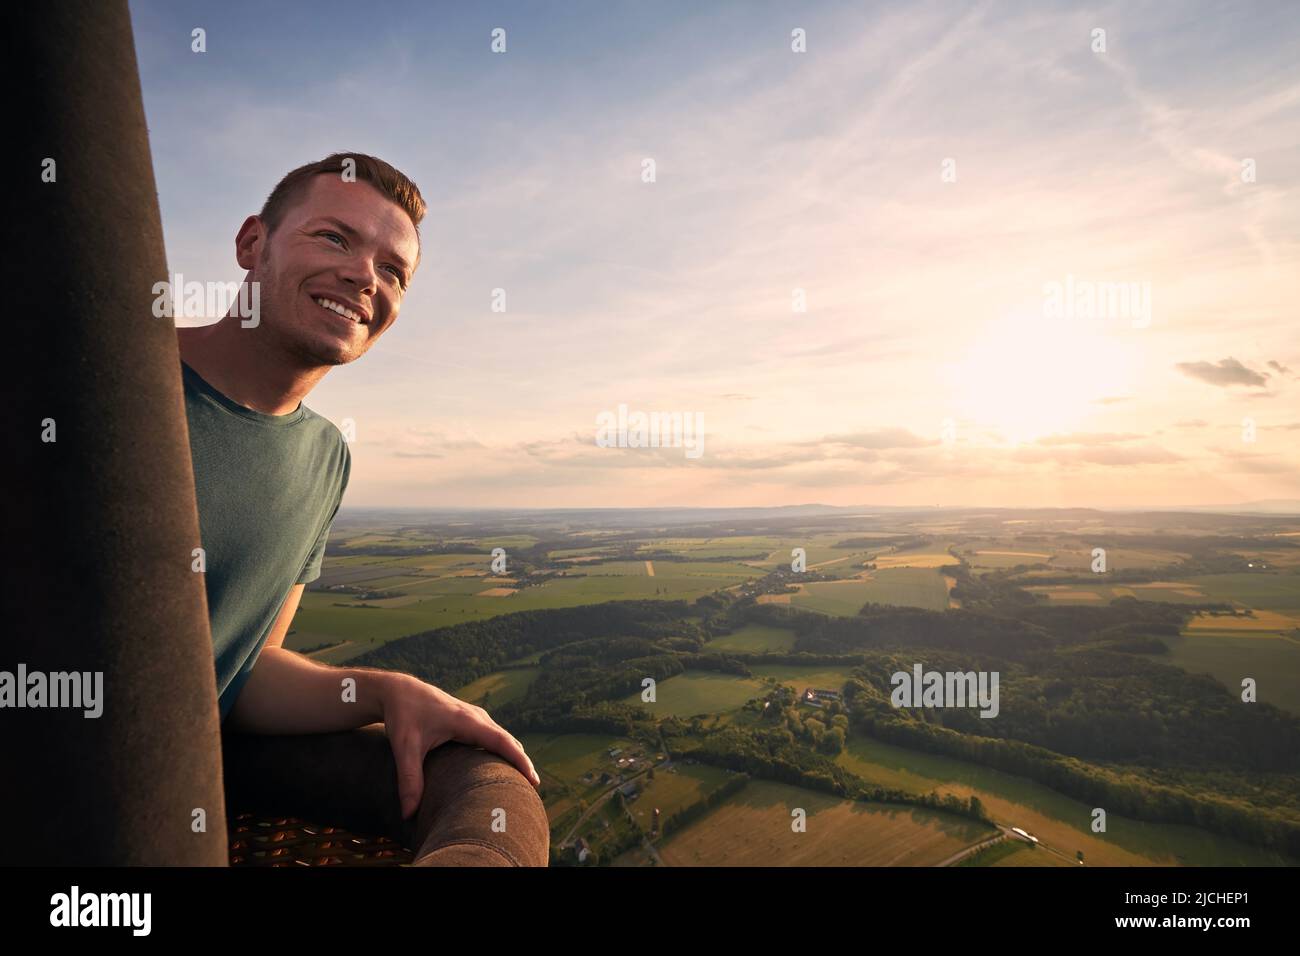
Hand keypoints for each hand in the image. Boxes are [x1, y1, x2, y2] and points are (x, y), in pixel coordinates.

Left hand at [378, 673, 540, 819]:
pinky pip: (494, 735)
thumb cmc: (403, 715)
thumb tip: (407, 815)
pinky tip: (502, 766)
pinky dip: (504, 750)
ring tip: (522, 781)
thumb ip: (408, 780)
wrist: (399, 691)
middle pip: (508, 740)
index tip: (533, 780)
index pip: (502, 742)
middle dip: (522, 763)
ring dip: (514, 756)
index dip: (519, 761)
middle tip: (532, 790)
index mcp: (466, 721)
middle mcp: (476, 717)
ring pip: (503, 737)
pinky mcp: (471, 720)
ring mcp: (475, 717)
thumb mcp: (404, 747)